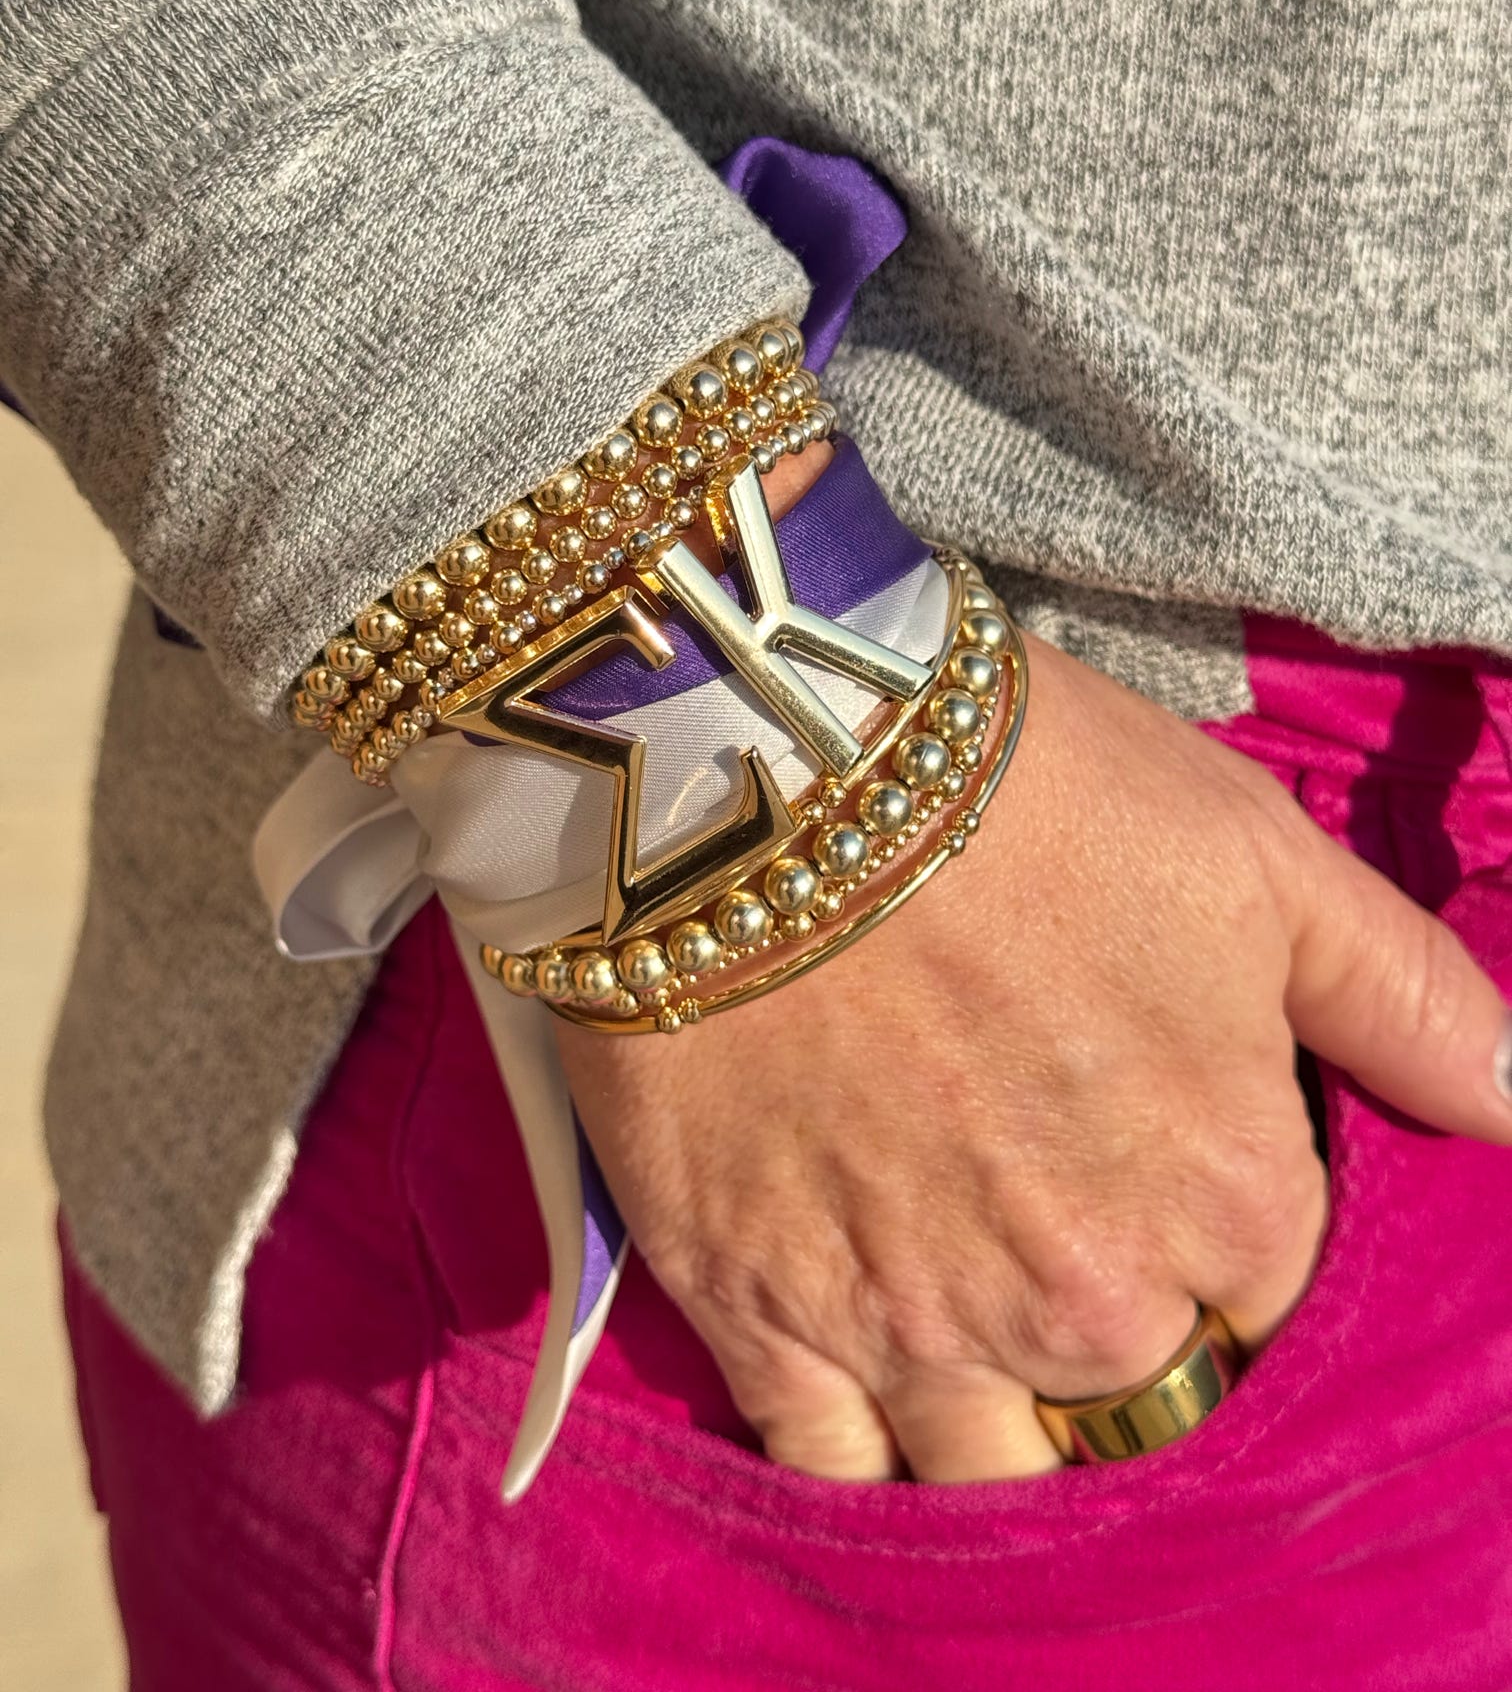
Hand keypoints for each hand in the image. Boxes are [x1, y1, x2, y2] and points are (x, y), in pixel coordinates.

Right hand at [555, 628, 1511, 1482]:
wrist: (771, 767)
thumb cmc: (1032, 792)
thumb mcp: (1259, 857)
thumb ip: (1407, 1000)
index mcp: (1225, 1205)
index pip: (1271, 1315)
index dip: (1225, 1248)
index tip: (1164, 1178)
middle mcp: (1084, 1306)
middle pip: (1139, 1403)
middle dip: (1123, 1342)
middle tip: (1056, 1234)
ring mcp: (912, 1325)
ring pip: (998, 1471)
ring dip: (1005, 1422)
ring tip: (972, 1320)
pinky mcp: (756, 1312)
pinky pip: (831, 1467)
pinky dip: (861, 1455)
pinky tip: (871, 1397)